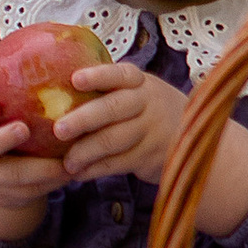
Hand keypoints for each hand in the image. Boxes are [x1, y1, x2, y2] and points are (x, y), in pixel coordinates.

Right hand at [0, 94, 62, 236]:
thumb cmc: (7, 128)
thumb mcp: (5, 111)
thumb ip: (19, 91)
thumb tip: (54, 47)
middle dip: (1, 139)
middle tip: (23, 129)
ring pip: (9, 176)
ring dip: (37, 169)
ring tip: (62, 161)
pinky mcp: (7, 196)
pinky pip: (29, 192)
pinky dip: (50, 183)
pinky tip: (70, 172)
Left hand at [56, 63, 247, 235]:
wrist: (194, 134)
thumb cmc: (144, 109)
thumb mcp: (135, 92)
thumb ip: (106, 90)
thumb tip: (53, 89)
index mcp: (138, 81)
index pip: (118, 74)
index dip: (97, 76)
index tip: (74, 79)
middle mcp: (147, 102)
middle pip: (114, 108)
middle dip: (84, 119)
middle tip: (59, 130)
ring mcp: (152, 129)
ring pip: (114, 140)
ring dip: (86, 152)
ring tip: (66, 162)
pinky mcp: (151, 156)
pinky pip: (119, 162)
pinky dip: (95, 169)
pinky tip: (79, 173)